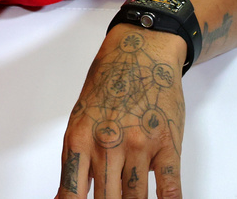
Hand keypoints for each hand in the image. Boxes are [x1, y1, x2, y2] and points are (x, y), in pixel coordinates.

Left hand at [55, 26, 185, 198]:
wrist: (140, 53)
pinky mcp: (167, 146)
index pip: (72, 192)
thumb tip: (67, 196)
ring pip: (135, 198)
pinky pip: (169, 186)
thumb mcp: (79, 119)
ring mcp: (140, 146)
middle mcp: (108, 145)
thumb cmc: (107, 86)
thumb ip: (75, 159)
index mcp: (81, 139)